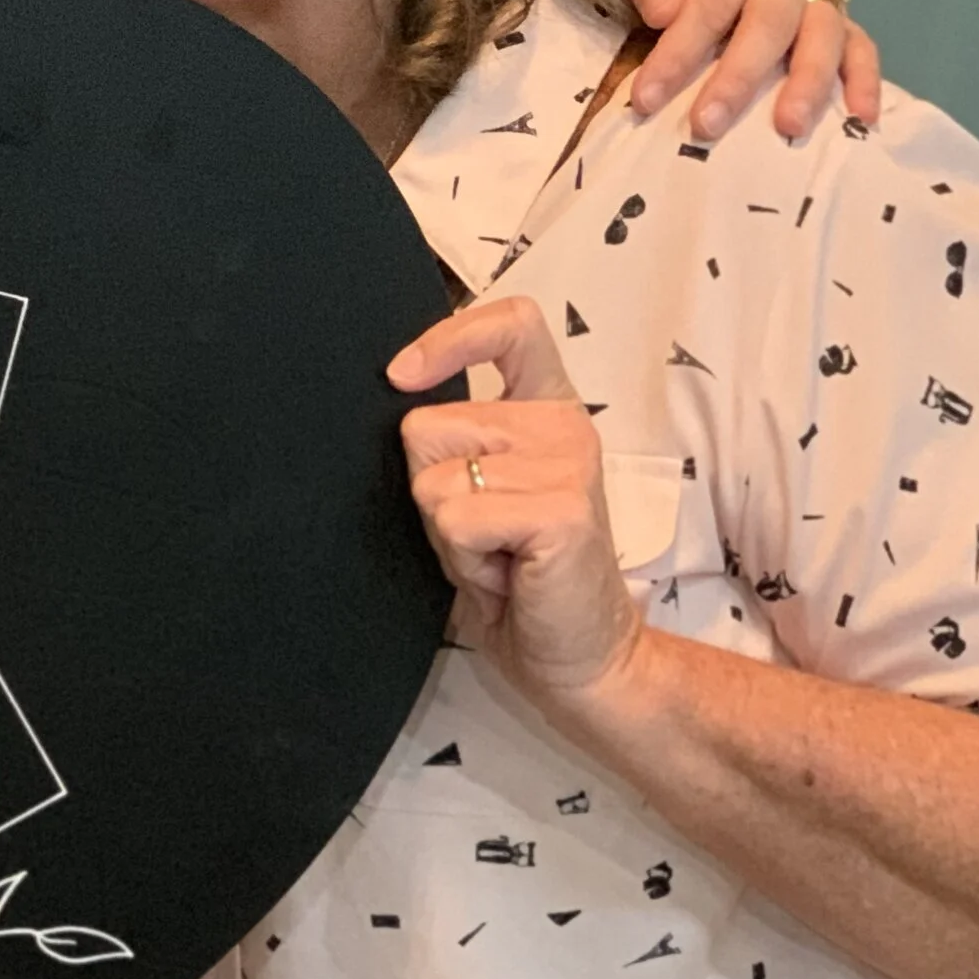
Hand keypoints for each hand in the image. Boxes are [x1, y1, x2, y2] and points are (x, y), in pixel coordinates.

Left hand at [388, 297, 645, 713]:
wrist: (580, 654)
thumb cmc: (520, 575)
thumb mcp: (480, 489)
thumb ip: (455, 441)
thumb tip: (398, 394)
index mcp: (547, 409)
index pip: (513, 325)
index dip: (450, 336)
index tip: (404, 373)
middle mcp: (562, 425)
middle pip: (425, 426)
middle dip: (431, 492)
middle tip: (483, 533)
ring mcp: (567, 462)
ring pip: (431, 481)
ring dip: (448, 533)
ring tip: (497, 554)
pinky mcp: (561, 509)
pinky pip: (455, 519)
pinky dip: (464, 559)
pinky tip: (506, 575)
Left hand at [615, 0, 880, 142]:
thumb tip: (665, 15)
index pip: (713, 0)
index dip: (680, 51)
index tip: (646, 96)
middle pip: (770, 22)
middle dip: (738, 78)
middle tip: (707, 124)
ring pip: (823, 35)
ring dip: (807, 84)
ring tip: (788, 128)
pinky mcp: (833, 9)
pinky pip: (858, 42)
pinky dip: (864, 78)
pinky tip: (861, 116)